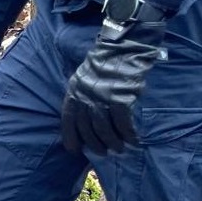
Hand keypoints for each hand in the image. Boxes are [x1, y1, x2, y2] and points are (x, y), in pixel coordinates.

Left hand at [61, 17, 166, 154]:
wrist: (124, 47)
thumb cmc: (106, 63)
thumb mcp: (84, 77)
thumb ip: (82, 95)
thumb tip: (86, 119)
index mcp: (74, 90)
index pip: (69, 119)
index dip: (70, 136)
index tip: (74, 150)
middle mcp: (85, 95)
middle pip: (87, 127)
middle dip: (95, 143)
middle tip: (104, 153)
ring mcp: (102, 97)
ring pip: (104, 128)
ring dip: (112, 142)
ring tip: (119, 149)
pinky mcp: (121, 97)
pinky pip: (123, 123)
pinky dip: (128, 134)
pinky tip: (133, 140)